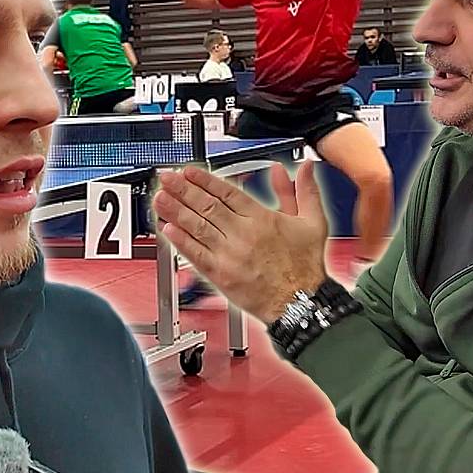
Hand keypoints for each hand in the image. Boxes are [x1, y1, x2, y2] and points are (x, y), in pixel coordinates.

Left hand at [153, 161, 329, 323]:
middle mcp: (242, 234)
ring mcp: (229, 254)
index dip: (204, 180)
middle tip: (166, 178)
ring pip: (197, 227)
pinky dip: (181, 241)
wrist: (301, 304)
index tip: (188, 171)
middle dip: (183, 190)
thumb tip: (302, 169)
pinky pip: (196, 255)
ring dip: (175, 211)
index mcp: (261, 219)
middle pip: (206, 206)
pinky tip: (168, 229)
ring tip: (160, 198)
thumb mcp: (312, 222)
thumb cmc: (305, 268)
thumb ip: (302, 191)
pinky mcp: (221, 275)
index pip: (226, 192)